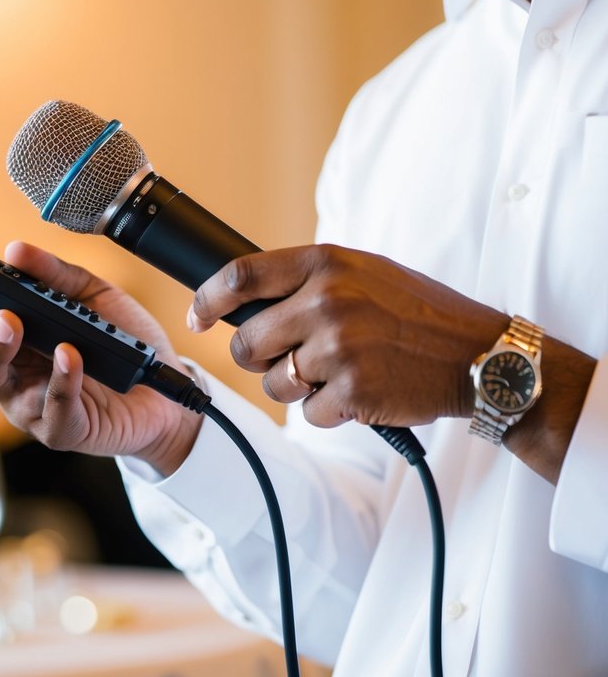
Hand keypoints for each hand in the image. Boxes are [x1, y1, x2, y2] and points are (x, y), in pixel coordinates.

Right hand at [0, 241, 201, 475]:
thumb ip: (55, 274)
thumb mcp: (92, 296)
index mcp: (13, 339)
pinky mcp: (63, 429)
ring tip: (14, 322)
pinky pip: (53, 407)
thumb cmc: (121, 342)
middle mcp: (13, 373)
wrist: (167, 389)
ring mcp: (31, 405)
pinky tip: (69, 355)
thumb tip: (15, 250)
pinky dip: (60, 379)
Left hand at [188, 244, 505, 429]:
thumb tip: (248, 302)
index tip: (198, 316)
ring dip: (296, 388)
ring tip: (336, 374)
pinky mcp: (352, 391)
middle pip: (248, 342)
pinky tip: (359, 392)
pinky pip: (309, 413)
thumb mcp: (366, 272)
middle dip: (259, 358)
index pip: (241, 275)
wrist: (477, 354)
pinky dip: (328, 411)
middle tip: (285, 359)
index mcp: (326, 263)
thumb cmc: (420, 312)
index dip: (208, 299)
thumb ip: (312, 280)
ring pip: (275, 383)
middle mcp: (327, 301)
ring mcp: (339, 347)